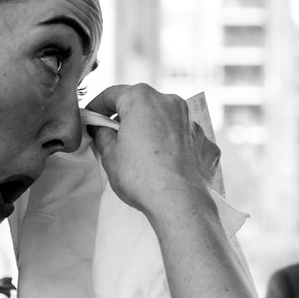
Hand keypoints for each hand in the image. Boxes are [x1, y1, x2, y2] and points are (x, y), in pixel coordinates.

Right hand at [85, 83, 222, 216]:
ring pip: (167, 121)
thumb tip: (102, 130)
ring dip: (154, 132)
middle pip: (143, 105)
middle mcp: (171, 103)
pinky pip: (185, 140)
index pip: (113, 94)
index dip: (98, 106)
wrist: (180, 203)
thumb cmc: (141, 177)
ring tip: (143, 156)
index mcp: (143, 99)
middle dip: (128, 118)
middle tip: (115, 138)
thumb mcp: (110, 155)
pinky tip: (168, 165)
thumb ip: (103, 135)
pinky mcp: (206, 143)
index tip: (92, 117)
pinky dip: (175, 148)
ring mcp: (192, 123)